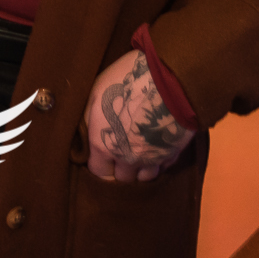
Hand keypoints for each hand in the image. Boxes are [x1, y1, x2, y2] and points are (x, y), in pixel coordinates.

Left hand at [83, 49, 195, 182]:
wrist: (169, 79)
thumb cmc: (127, 81)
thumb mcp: (96, 94)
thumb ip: (88, 121)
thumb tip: (85, 135)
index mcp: (103, 146)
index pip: (99, 172)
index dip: (101, 164)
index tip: (104, 154)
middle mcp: (127, 159)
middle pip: (122, 178)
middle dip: (120, 168)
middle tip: (122, 152)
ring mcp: (152, 159)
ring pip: (144, 178)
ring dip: (141, 168)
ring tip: (140, 152)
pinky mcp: (173, 154)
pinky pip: (163, 168)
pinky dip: (159, 162)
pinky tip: (156, 148)